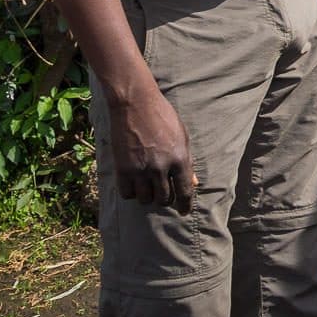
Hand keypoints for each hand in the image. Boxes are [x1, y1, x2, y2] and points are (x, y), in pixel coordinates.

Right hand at [109, 84, 194, 213]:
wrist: (135, 103)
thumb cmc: (162, 116)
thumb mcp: (181, 135)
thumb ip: (186, 160)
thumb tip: (193, 182)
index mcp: (179, 158)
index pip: (185, 192)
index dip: (185, 206)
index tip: (184, 212)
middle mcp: (161, 167)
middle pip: (164, 199)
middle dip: (165, 198)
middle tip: (163, 191)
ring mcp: (140, 169)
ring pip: (145, 199)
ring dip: (148, 196)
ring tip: (148, 185)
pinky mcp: (123, 169)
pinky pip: (128, 194)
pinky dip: (131, 192)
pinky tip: (134, 183)